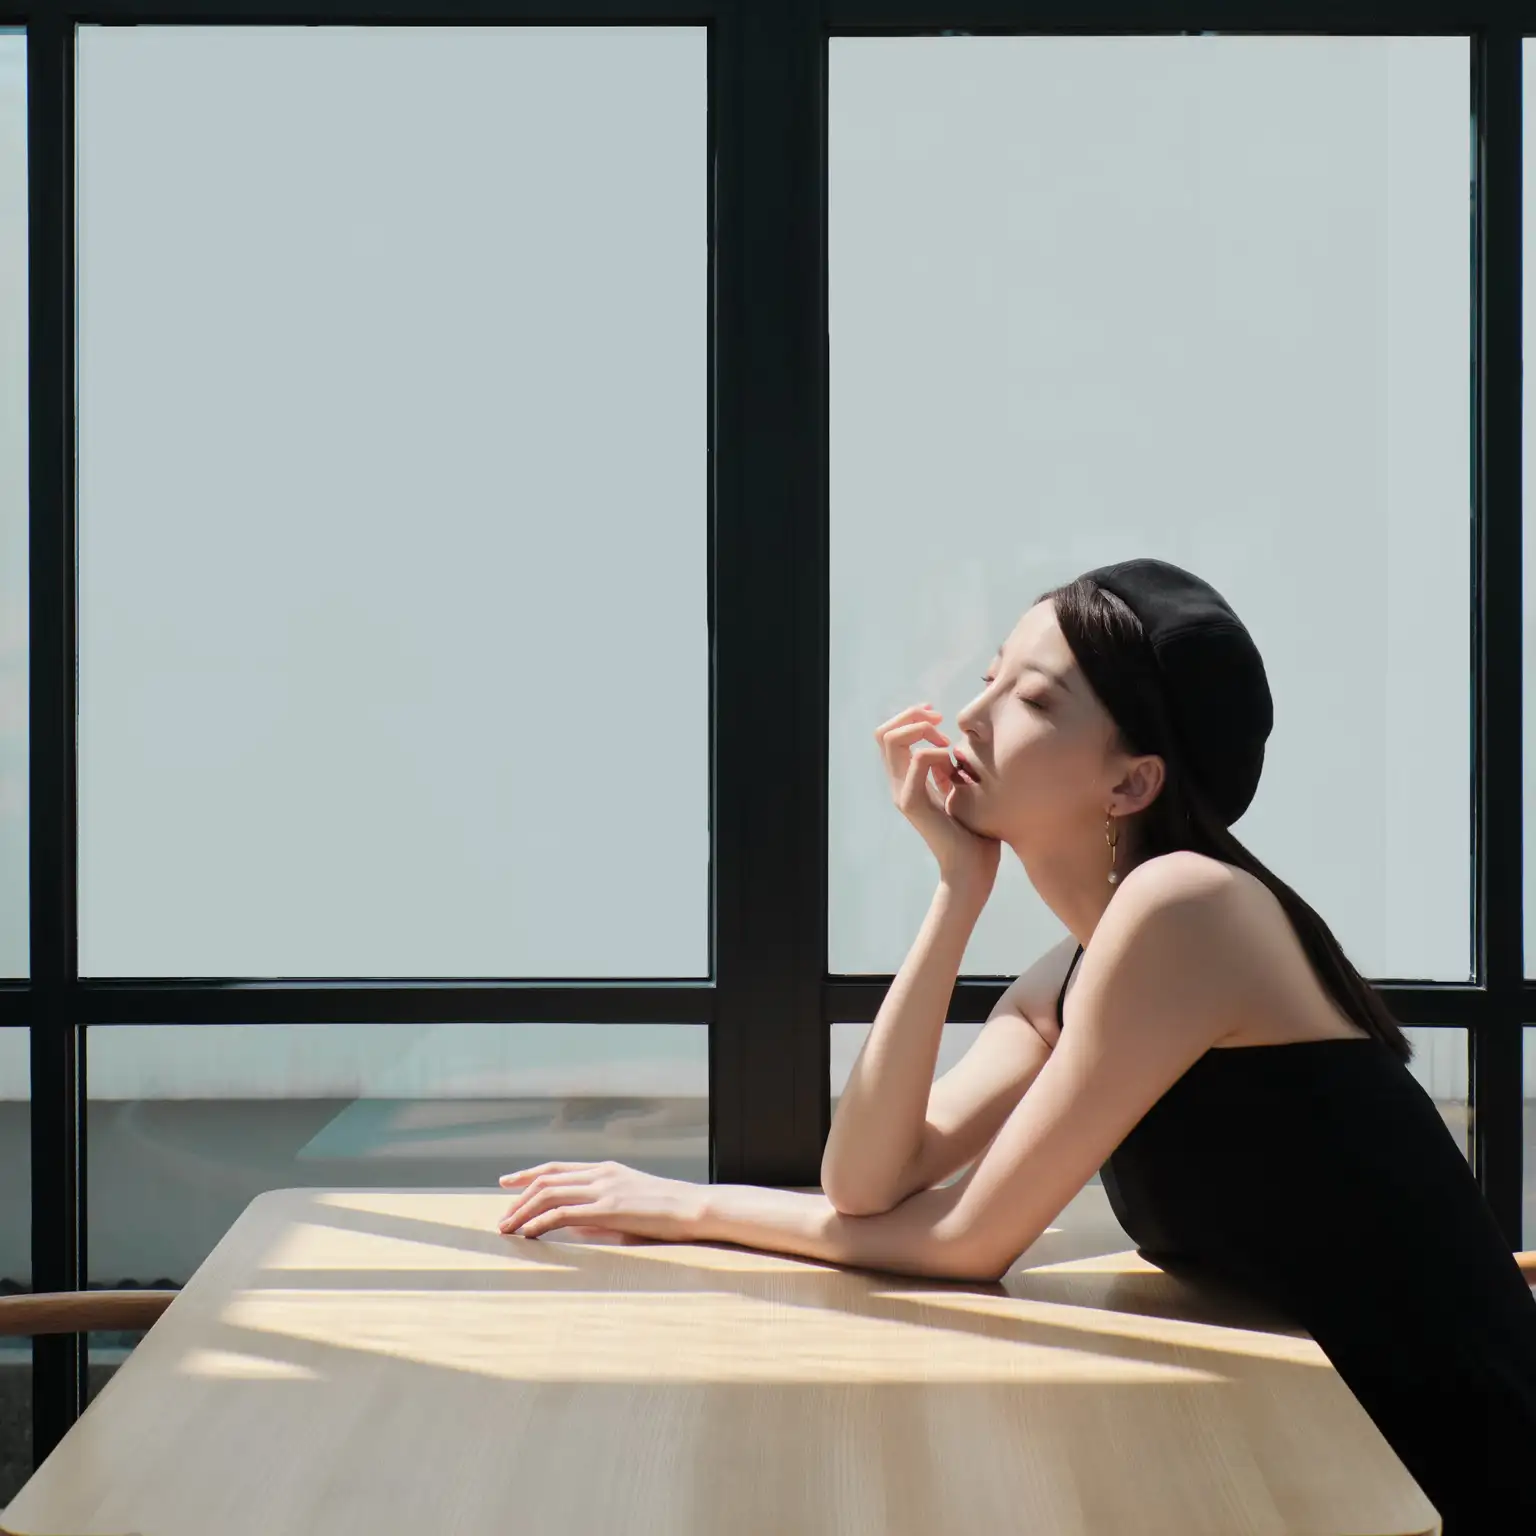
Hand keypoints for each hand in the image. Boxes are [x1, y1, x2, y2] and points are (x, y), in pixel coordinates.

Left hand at [497, 1160, 705, 1241]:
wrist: (694, 1207)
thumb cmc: (667, 1212)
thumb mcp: (629, 1204)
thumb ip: (599, 1209)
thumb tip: (571, 1224)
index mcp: (606, 1169)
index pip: (557, 1168)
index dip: (528, 1175)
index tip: (507, 1183)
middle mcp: (601, 1173)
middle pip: (546, 1180)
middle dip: (518, 1198)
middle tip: (502, 1217)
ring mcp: (604, 1188)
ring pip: (549, 1194)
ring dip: (523, 1211)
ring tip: (507, 1228)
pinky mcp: (608, 1207)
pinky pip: (563, 1213)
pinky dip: (540, 1222)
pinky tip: (529, 1233)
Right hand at [876, 702, 1000, 894]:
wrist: (971, 869)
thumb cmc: (973, 833)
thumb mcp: (959, 792)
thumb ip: (948, 771)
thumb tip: (951, 749)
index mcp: (907, 780)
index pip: (890, 735)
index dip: (911, 717)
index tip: (939, 717)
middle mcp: (898, 784)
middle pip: (884, 732)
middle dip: (913, 716)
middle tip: (939, 721)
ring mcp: (902, 792)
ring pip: (892, 739)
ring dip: (921, 730)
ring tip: (945, 743)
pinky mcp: (912, 803)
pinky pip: (919, 760)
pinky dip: (939, 753)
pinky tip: (954, 768)